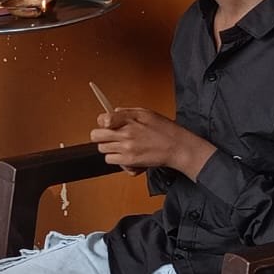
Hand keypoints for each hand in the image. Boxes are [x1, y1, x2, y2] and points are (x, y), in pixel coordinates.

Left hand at [90, 108, 214, 178]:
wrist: (178, 148)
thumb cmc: (165, 130)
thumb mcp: (147, 113)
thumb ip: (127, 112)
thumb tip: (113, 111)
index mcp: (130, 119)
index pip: (102, 119)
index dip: (103, 122)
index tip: (107, 124)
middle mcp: (126, 133)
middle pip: (96, 136)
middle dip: (101, 135)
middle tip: (110, 136)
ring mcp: (126, 148)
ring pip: (102, 149)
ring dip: (109, 148)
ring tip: (121, 146)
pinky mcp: (129, 161)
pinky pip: (111, 161)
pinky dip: (116, 159)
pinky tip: (125, 155)